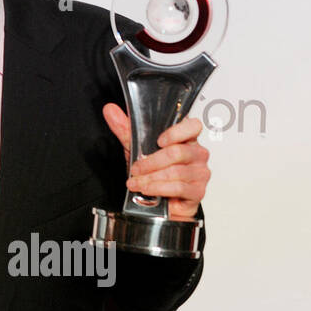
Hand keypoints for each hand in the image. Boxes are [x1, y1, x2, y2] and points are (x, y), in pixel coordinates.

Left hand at [102, 103, 210, 220]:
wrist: (159, 200)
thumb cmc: (154, 171)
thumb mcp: (137, 147)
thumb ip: (126, 129)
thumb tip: (110, 110)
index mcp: (186, 139)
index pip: (193, 126)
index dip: (177, 132)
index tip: (159, 140)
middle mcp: (196, 154)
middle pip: (178, 152)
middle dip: (151, 162)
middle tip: (136, 168)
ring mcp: (199, 173)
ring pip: (176, 172)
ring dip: (151, 178)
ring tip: (137, 182)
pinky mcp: (197, 191)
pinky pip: (179, 188)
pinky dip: (159, 188)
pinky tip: (148, 189)